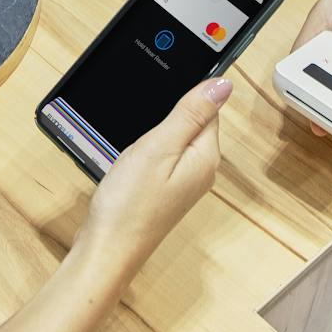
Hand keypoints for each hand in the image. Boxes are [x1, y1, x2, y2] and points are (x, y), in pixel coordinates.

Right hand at [78, 77, 231, 272]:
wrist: (108, 248)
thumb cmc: (130, 203)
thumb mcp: (160, 147)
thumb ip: (191, 113)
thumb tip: (223, 83)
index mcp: (206, 156)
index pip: (208, 107)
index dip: (182, 97)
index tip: (158, 101)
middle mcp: (202, 169)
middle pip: (192, 122)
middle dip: (165, 117)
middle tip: (141, 137)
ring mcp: (184, 181)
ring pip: (175, 139)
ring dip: (153, 136)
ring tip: (135, 153)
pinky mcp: (167, 189)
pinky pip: (164, 156)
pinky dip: (147, 151)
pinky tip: (133, 163)